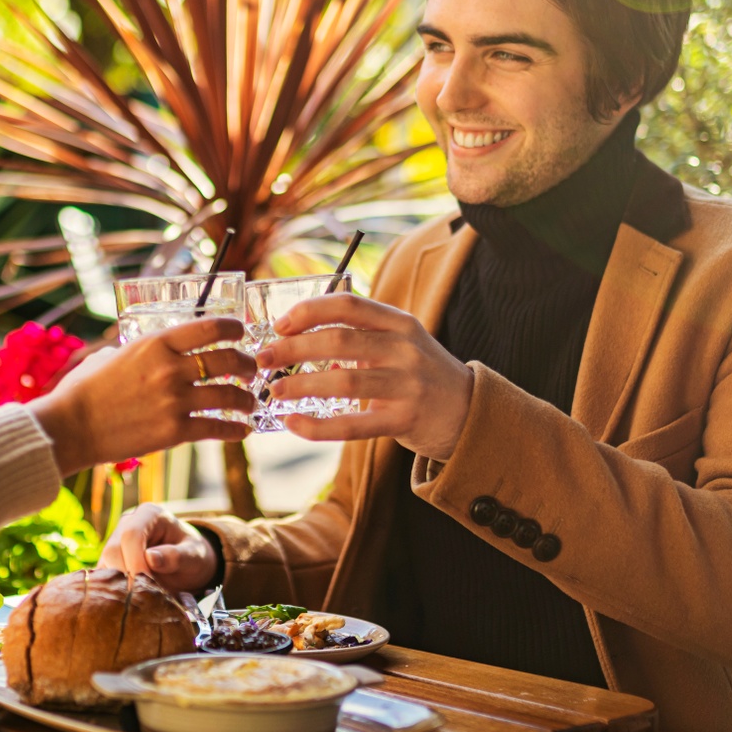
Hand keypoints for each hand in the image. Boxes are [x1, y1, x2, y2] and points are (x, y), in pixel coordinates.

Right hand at [31, 318, 254, 475]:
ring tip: (250, 402)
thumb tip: (153, 351)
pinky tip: (243, 430)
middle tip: (251, 369)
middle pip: (228, 359)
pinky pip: (217, 428)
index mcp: (156, 343)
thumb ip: (139, 350)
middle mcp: (171, 368)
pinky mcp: (174, 431)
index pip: (210, 327)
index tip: (241, 333)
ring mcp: (175, 400)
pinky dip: (236, 429)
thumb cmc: (84, 389)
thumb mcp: (111, 355)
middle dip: (247, 363)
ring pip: (230, 395)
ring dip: (247, 398)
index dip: (234, 328)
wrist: (70, 426)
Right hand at [98, 503, 217, 591]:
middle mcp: (126, 524)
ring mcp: (115, 543)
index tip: (146, 584)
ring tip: (142, 602)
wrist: (188, 563)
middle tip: (147, 598)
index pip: (131, 535)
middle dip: (128, 576)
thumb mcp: (195, 554)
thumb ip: (177, 556)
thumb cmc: (193, 555)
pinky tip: (132, 604)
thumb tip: (150, 558)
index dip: (135, 561)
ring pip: (104, 566)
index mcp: (149, 515)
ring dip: (121, 587)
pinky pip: (103, 579)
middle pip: (113, 551)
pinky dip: (116, 593)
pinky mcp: (109, 563)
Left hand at [256, 294, 474, 460]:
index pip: (349, 305)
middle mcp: (405, 349)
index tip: (279, 324)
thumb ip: (361, 333)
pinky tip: (293, 423)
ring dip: (300, 385)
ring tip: (273, 390)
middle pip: (339, 341)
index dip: (309, 311)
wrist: (469, 411)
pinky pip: (352, 425)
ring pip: (342, 381)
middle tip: (263, 358)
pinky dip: (317, 426)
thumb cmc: (420, 373)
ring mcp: (407, 385)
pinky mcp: (404, 420)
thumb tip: (296, 333)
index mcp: (400, 323)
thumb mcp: (401, 341)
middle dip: (293, 349)